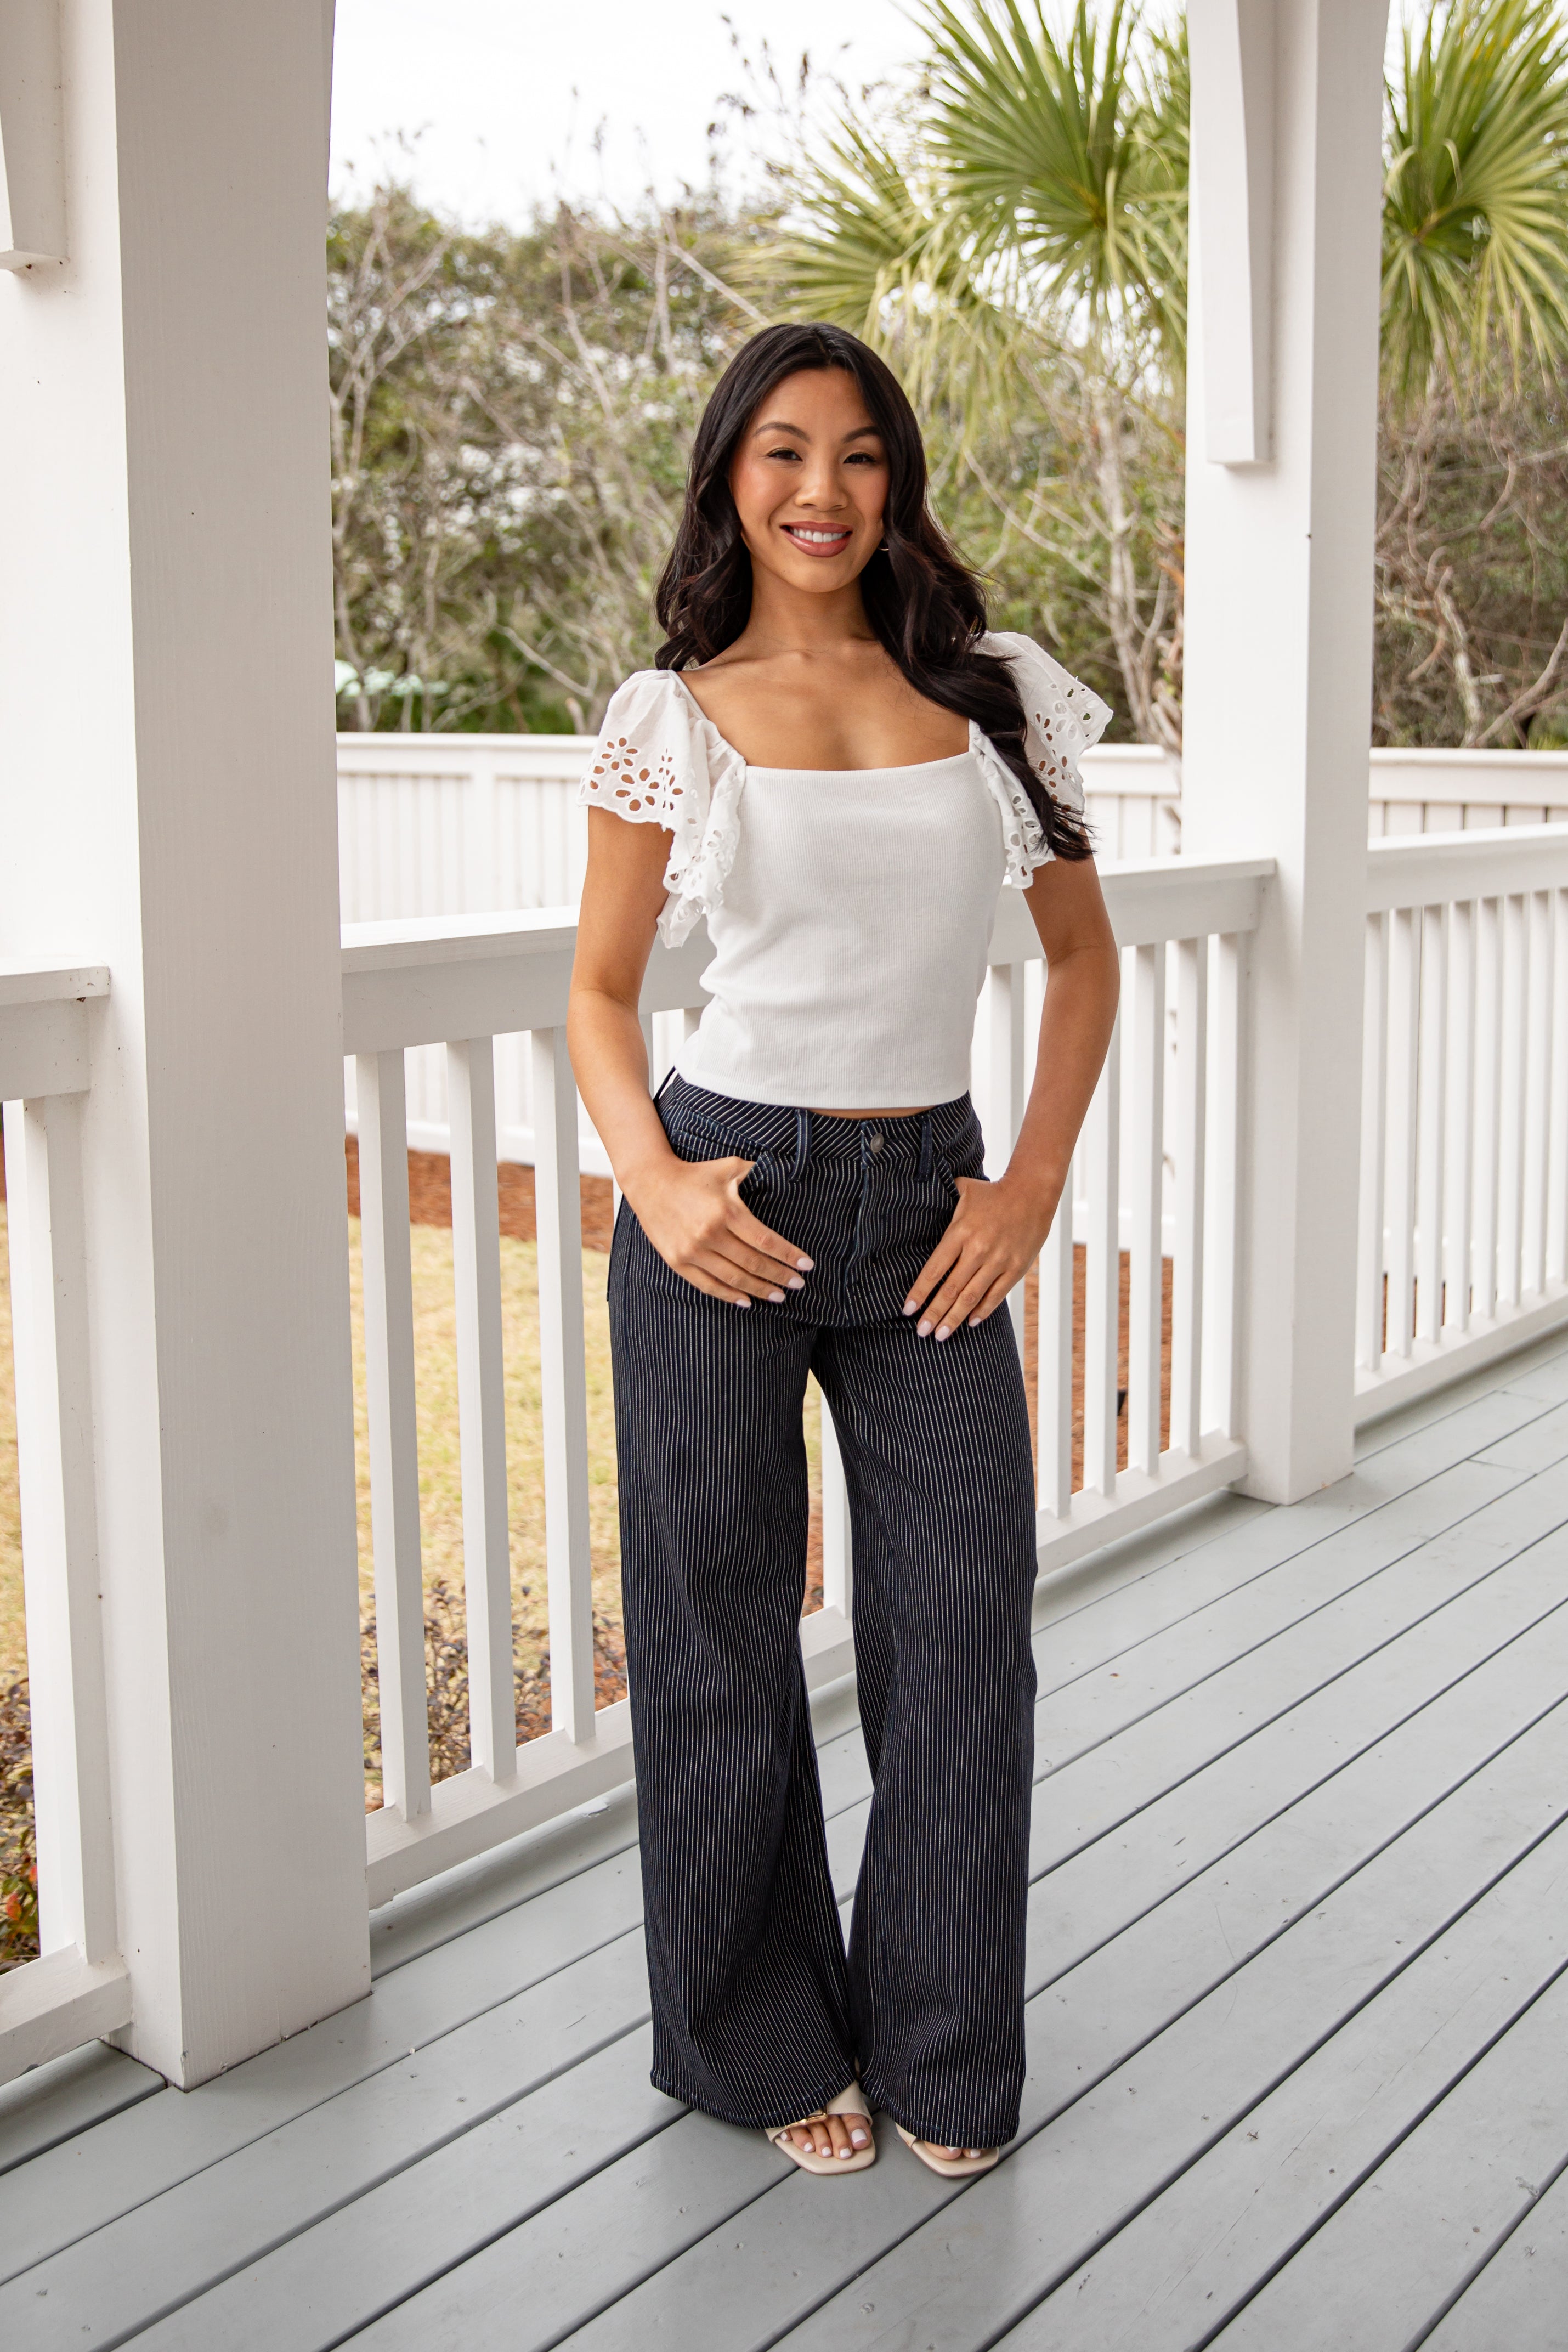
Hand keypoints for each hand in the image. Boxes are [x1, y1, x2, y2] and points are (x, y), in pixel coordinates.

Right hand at [624, 1152, 813, 1306]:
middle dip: (780, 1276)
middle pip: (753, 1263)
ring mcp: (692, 1251)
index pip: (766, 1241)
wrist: (650, 1182)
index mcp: (726, 1211)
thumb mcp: (729, 1167)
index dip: (789, 1255)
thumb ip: (757, 1173)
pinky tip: (746, 1301)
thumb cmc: (695, 1174)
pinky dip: (729, 1296)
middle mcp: (709, 1234)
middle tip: (798, 1285)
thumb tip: (788, 1174)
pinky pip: (708, 1285)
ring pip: (733, 1278)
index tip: (807, 1266)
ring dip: (759, 1290)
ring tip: (778, 1296)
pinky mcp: (678, 1261)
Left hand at [904, 1174, 1059, 1339]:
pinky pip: (996, 1295)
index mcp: (960, 1232)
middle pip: (950, 1290)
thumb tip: (919, 1196)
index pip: (934, 1269)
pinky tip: (970, 1322)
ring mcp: (998, 1261)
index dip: (920, 1292)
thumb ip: (942, 1199)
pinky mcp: (1016, 1268)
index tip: (908, 1309)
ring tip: (941, 1335)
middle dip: (933, 1314)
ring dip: (954, 1319)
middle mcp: (977, 1250)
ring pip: (971, 1297)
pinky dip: (982, 1311)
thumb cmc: (993, 1192)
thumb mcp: (964, 1190)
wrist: (1033, 1193)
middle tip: (921, 1332)